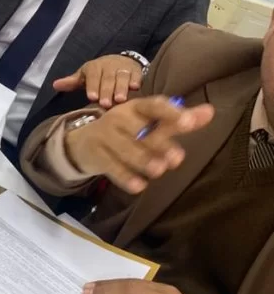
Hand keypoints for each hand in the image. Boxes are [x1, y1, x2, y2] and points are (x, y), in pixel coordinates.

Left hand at [53, 54, 143, 108]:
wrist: (120, 61)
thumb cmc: (98, 73)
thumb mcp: (84, 76)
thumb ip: (72, 82)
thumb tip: (54, 85)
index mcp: (94, 67)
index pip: (92, 76)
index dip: (92, 86)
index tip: (92, 97)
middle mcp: (108, 66)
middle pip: (107, 78)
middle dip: (106, 91)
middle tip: (106, 104)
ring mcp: (123, 68)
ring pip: (122, 77)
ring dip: (121, 88)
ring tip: (120, 100)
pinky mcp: (136, 71)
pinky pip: (136, 75)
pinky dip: (136, 81)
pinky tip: (135, 88)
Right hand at [64, 96, 214, 193]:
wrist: (83, 142)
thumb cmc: (125, 132)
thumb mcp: (149, 123)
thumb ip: (178, 120)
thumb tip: (210, 112)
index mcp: (136, 107)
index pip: (154, 106)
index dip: (171, 113)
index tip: (189, 122)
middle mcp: (119, 118)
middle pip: (139, 130)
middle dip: (159, 143)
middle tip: (177, 159)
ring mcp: (104, 136)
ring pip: (125, 149)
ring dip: (143, 160)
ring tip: (160, 171)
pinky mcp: (95, 155)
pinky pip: (111, 166)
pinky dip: (125, 177)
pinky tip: (139, 186)